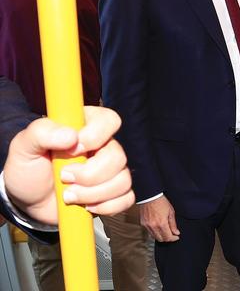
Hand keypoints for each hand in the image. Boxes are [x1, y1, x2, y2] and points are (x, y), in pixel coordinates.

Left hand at [4, 106, 133, 225]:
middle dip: (89, 175)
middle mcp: (104, 145)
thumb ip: (41, 133)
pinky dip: (106, 206)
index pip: (109, 121)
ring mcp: (111, 170)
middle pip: (118, 156)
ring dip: (93, 194)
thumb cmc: (29, 168)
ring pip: (122, 180)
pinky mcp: (113, 192)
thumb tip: (70, 136)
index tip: (72, 150)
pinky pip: (126, 198)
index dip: (95, 137)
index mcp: (87, 126)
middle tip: (64, 178)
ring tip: (69, 196)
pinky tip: (86, 206)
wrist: (28, 200)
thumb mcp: (23, 146)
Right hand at [140, 195, 179, 241]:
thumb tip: (176, 233)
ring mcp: (147, 226)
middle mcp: (153, 227)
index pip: (168, 237)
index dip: (173, 239)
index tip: (176, 237)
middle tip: (172, 234)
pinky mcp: (143, 224)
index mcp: (161, 224)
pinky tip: (158, 228)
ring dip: (161, 236)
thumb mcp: (171, 212)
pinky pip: (149, 232)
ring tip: (165, 231)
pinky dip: (155, 232)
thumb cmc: (161, 202)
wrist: (150, 196)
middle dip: (168, 238)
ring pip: (154, 237)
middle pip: (161, 239)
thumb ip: (173, 224)